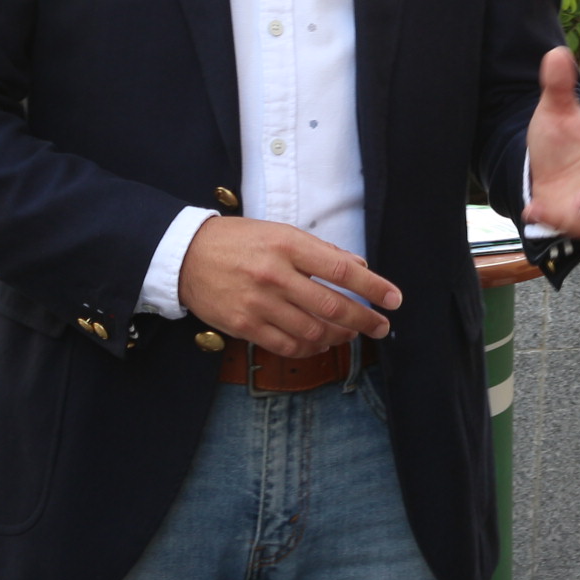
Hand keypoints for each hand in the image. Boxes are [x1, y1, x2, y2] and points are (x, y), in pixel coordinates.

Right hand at [176, 217, 401, 358]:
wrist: (186, 256)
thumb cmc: (238, 240)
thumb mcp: (279, 232)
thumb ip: (320, 250)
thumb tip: (358, 268)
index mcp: (288, 245)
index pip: (341, 269)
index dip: (373, 287)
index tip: (393, 298)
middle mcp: (275, 274)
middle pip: (332, 305)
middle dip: (364, 319)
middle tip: (381, 326)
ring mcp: (259, 303)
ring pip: (313, 330)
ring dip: (339, 335)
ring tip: (350, 333)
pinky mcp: (245, 326)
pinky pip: (287, 345)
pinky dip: (310, 347)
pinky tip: (321, 342)